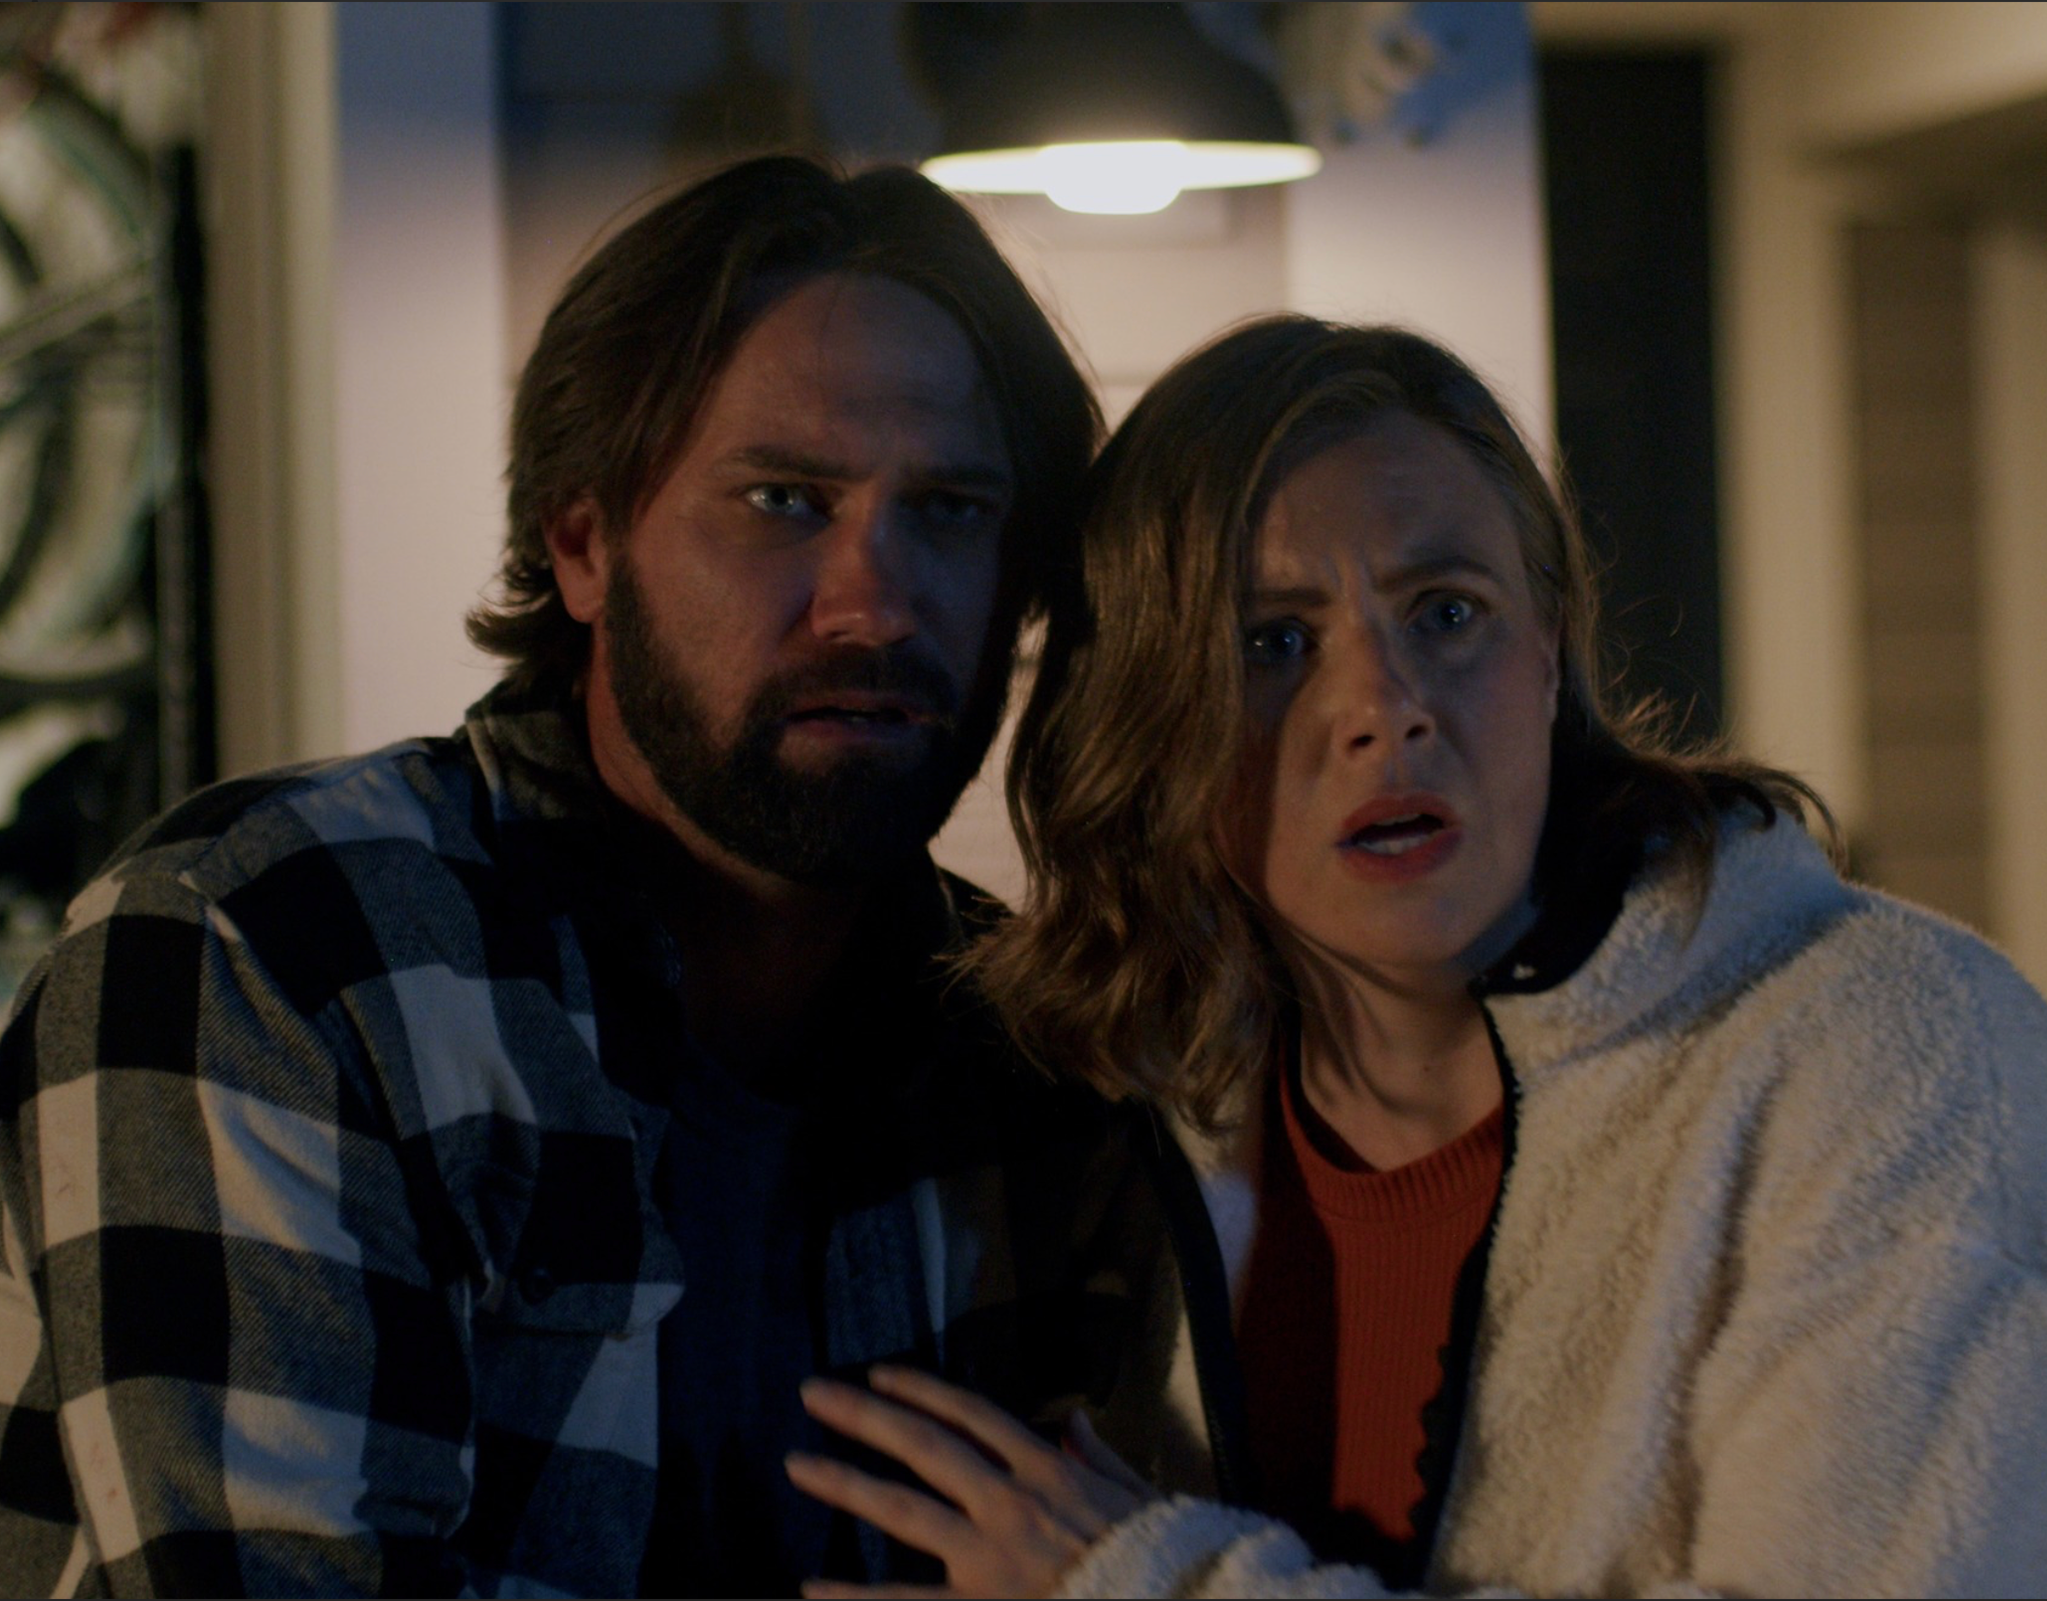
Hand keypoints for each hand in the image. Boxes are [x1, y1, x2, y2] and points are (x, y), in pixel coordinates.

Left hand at [786, 1365, 1156, 1598]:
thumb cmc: (1161, 1559)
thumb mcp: (1137, 1497)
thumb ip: (1097, 1461)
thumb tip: (1074, 1423)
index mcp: (1049, 1471)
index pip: (972, 1415)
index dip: (921, 1391)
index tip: (880, 1376)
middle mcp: (1011, 1502)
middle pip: (924, 1445)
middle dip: (864, 1416)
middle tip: (813, 1394)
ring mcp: (991, 1557)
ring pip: (904, 1509)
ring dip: (846, 1484)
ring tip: (798, 1466)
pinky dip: (855, 1598)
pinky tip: (810, 1589)